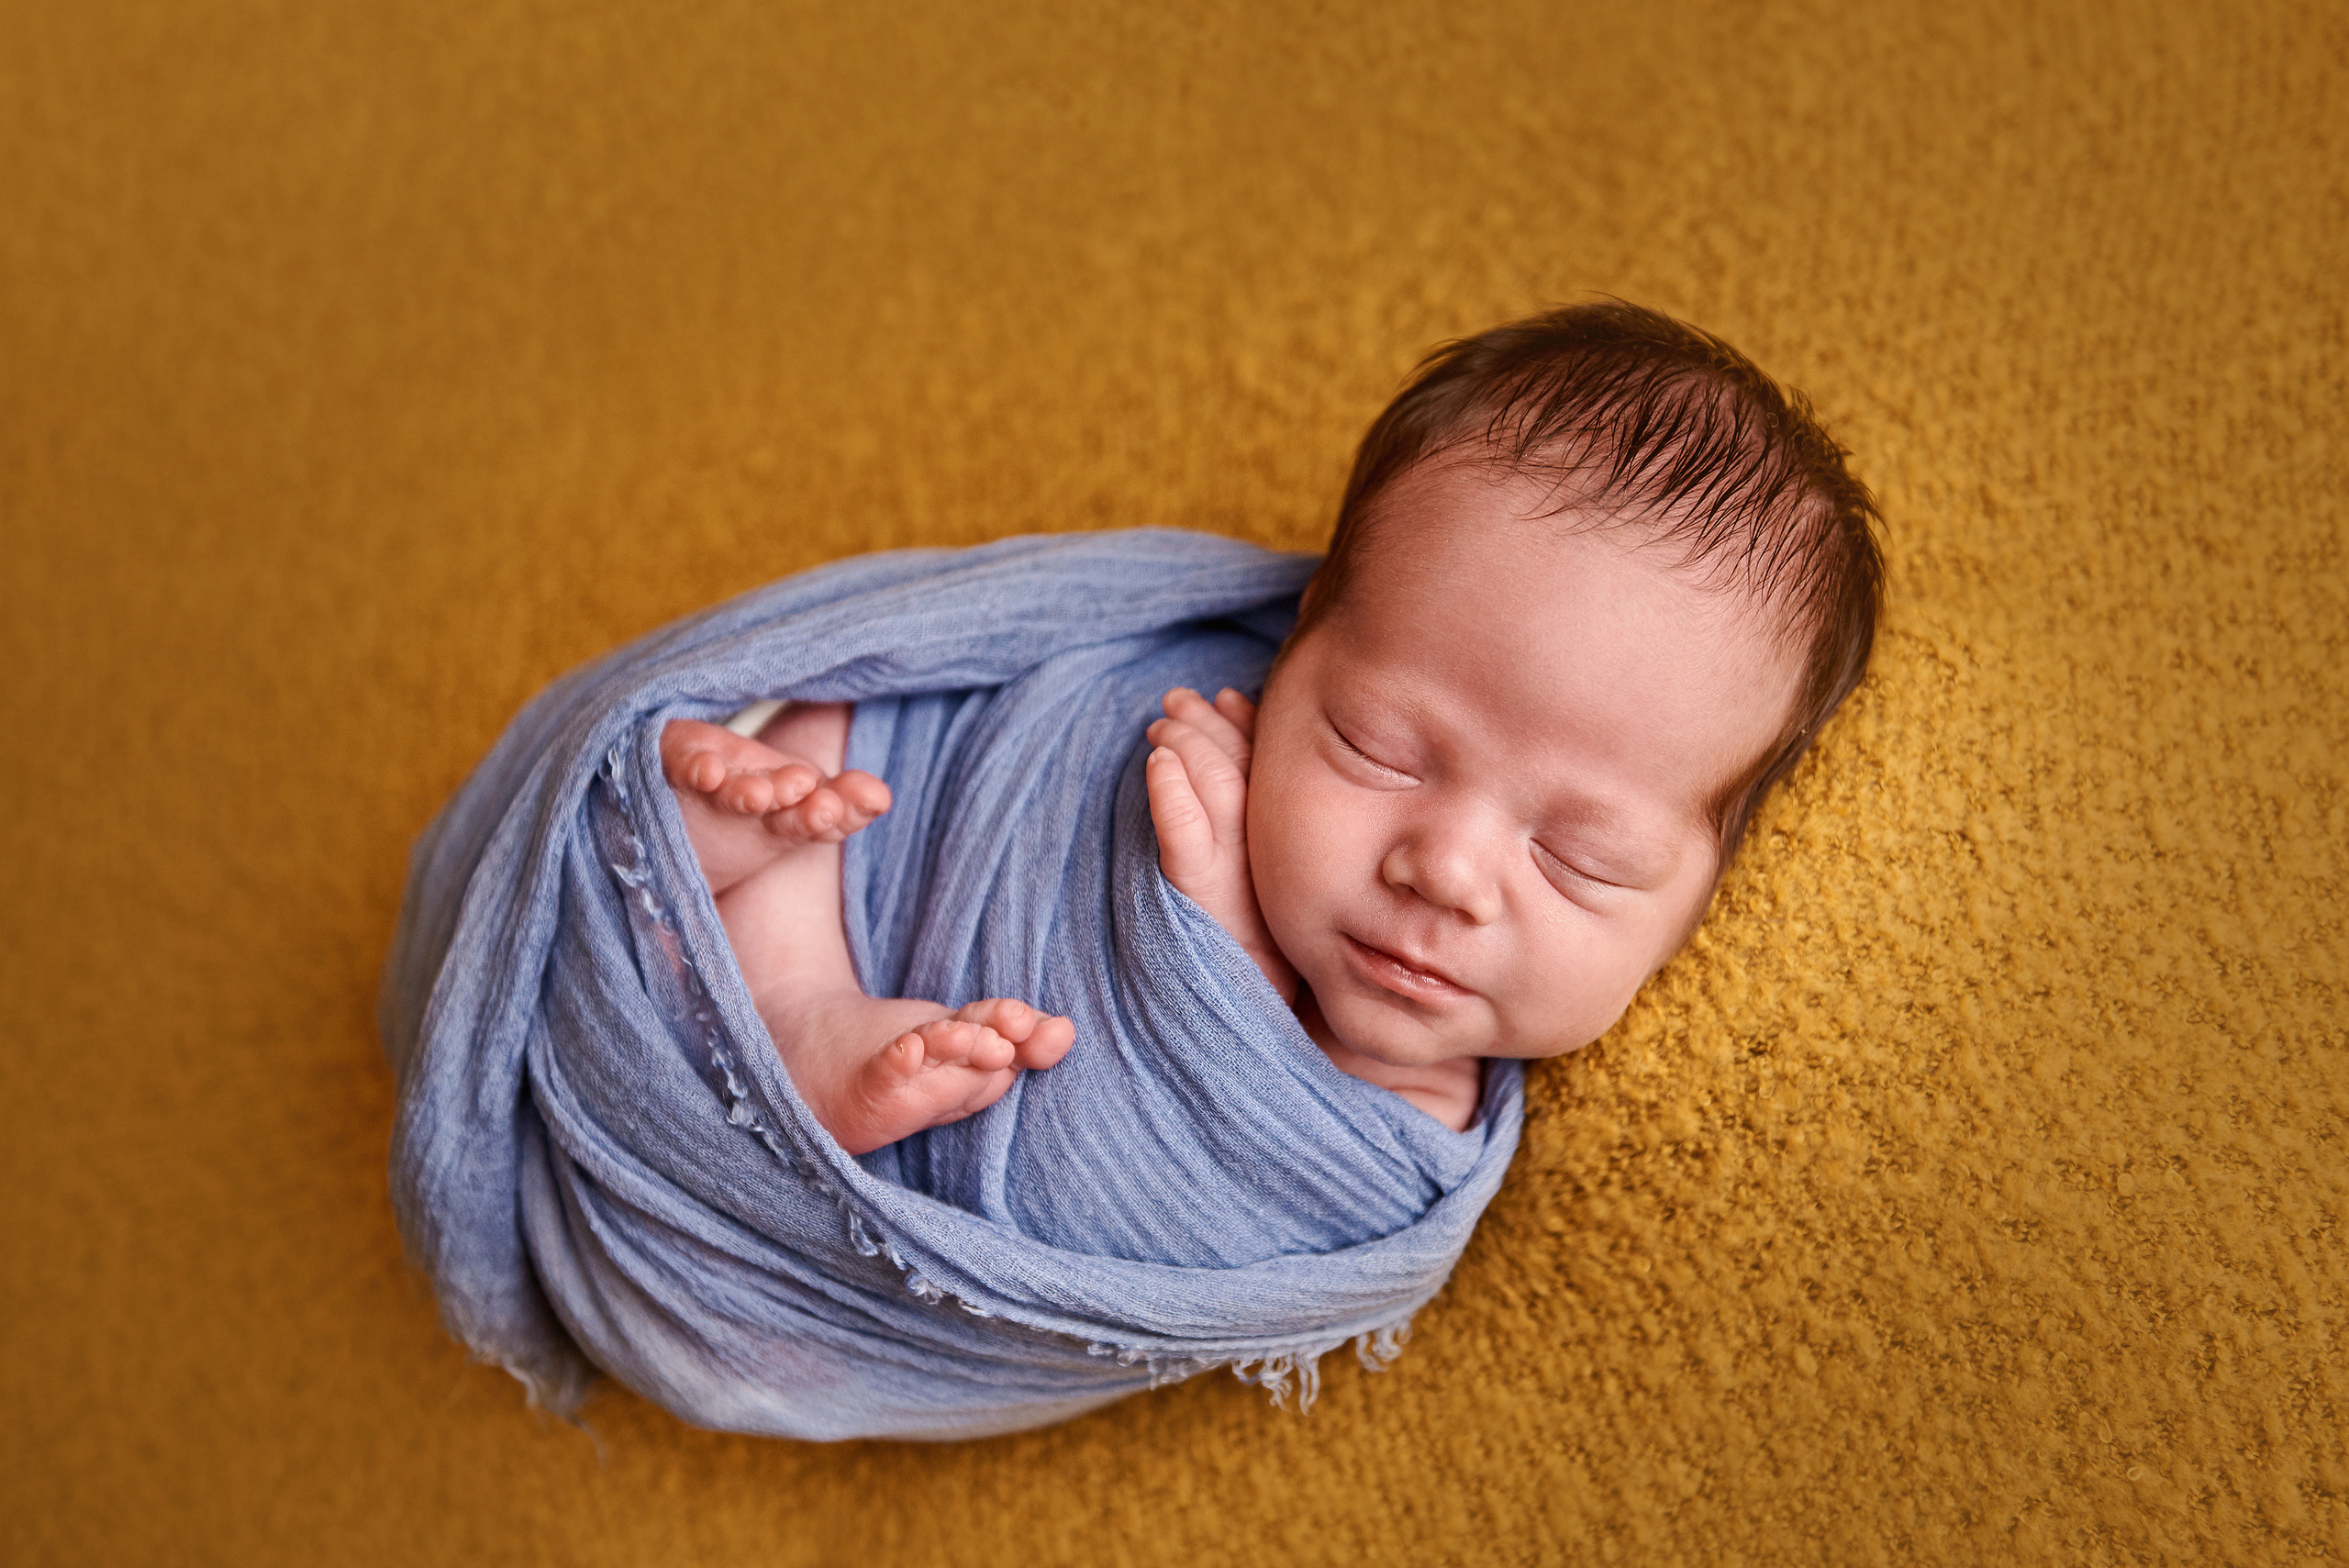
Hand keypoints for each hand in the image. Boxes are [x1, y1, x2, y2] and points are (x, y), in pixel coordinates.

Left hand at [1145, 687, 1298, 1001]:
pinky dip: (1174, 801)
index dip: (1250, 731)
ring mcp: (1238, 882)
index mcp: (1289, 860)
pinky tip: (1159, 767)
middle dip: (1209, 729)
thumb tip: (1237, 776)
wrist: (1261, 1041)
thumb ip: (1259, 843)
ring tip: (1162, 723)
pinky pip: (1188, 845)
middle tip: (1177, 702)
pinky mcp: (1204, 908)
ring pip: (1218, 795)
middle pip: (1244, 774)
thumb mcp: (1268, 903)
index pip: (1271, 777)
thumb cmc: (1258, 975)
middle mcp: (1269, 864)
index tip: (1229, 699)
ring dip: (1189, 748)